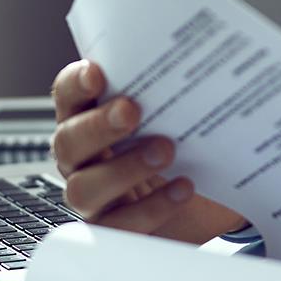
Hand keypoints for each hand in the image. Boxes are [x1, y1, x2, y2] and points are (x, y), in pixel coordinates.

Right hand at [50, 59, 244, 242]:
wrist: (208, 201)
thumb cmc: (186, 148)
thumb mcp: (182, 112)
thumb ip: (178, 87)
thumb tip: (213, 50)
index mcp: (90, 120)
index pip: (68, 96)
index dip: (74, 84)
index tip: (96, 74)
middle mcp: (83, 159)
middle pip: (68, 142)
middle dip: (98, 126)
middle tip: (132, 111)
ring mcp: (94, 197)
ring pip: (84, 188)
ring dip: (124, 169)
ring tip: (165, 152)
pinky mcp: (115, 230)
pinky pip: (119, 226)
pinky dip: (151, 208)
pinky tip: (182, 189)